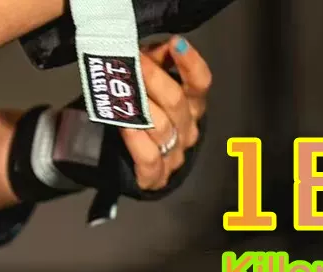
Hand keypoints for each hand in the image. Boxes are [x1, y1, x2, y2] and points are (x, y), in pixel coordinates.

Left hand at [121, 36, 211, 191]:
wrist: (121, 158)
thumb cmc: (138, 113)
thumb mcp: (147, 81)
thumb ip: (157, 61)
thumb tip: (161, 46)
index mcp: (191, 105)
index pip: (200, 83)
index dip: (190, 63)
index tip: (175, 43)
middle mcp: (187, 130)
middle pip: (177, 102)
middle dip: (153, 79)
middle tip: (133, 64)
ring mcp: (174, 155)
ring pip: (162, 128)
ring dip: (141, 108)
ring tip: (123, 92)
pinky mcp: (156, 177)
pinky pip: (149, 158)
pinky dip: (137, 141)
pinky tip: (125, 126)